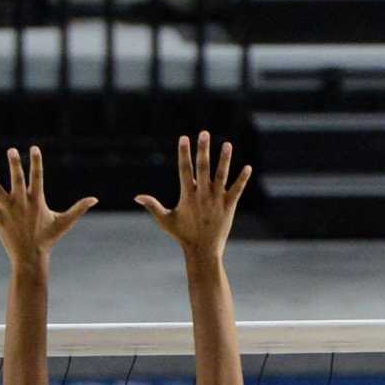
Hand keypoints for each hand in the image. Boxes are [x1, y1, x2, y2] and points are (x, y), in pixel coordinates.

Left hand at [0, 146, 96, 267]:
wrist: (31, 256)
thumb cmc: (48, 239)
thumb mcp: (65, 222)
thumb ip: (79, 208)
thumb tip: (95, 199)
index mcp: (37, 200)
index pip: (38, 176)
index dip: (36, 162)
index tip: (33, 148)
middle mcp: (22, 202)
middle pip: (18, 179)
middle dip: (15, 164)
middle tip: (11, 150)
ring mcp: (8, 210)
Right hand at [134, 131, 252, 260]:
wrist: (203, 250)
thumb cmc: (183, 235)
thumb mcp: (165, 220)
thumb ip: (153, 206)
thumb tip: (136, 197)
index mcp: (187, 196)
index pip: (184, 170)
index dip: (184, 153)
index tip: (184, 138)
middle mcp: (203, 195)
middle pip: (203, 167)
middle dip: (203, 149)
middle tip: (204, 133)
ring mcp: (217, 200)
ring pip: (222, 175)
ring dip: (225, 159)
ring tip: (227, 144)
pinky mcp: (229, 206)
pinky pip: (237, 189)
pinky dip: (242, 179)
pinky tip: (248, 167)